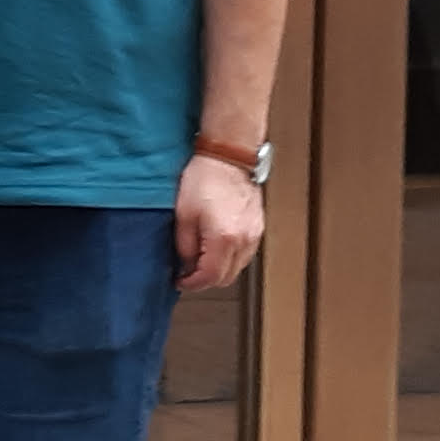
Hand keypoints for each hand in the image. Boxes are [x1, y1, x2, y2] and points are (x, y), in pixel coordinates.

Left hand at [172, 154, 266, 294]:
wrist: (229, 156)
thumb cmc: (205, 178)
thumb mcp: (184, 214)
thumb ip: (184, 245)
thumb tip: (186, 264)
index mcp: (223, 238)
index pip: (210, 276)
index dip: (192, 283)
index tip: (181, 281)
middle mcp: (243, 240)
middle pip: (226, 278)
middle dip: (205, 280)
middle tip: (189, 273)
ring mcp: (254, 235)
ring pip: (237, 268)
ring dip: (220, 270)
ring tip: (202, 259)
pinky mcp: (258, 227)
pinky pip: (245, 254)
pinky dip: (231, 258)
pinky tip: (217, 248)